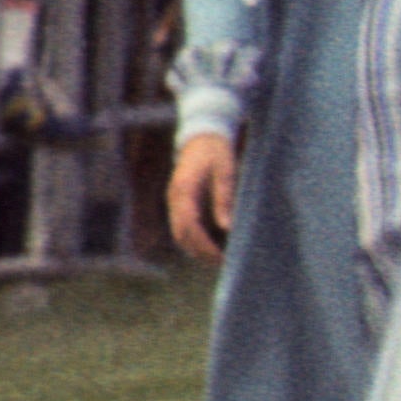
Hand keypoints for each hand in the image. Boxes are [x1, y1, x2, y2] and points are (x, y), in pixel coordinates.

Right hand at [167, 134, 236, 260]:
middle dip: (200, 252)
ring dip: (195, 248)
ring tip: (218, 259)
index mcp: (184, 191)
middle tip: (223, 263)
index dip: (204, 245)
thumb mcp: (226, 172)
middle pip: (181, 235)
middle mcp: (174, 198)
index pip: (190, 226)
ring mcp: (174, 200)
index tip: (221, 258)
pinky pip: (182, 226)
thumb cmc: (217, 153)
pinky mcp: (179, 202)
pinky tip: (211, 245)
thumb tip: (227, 228)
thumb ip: (224, 198)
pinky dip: (193, 239)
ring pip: (179, 233)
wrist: (202, 136)